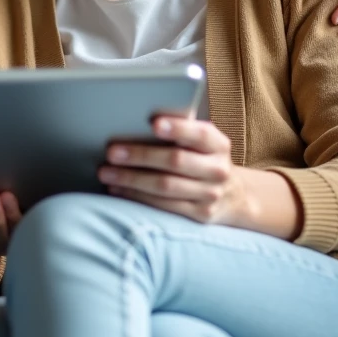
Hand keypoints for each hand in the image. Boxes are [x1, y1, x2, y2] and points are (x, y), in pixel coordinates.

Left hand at [98, 116, 241, 225]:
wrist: (231, 195)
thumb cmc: (202, 159)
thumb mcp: (200, 142)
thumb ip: (180, 131)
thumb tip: (136, 121)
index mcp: (218, 145)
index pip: (199, 134)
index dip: (178, 128)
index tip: (154, 124)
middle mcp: (218, 170)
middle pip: (175, 161)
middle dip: (140, 156)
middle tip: (111, 152)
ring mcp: (210, 195)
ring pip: (165, 187)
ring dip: (131, 179)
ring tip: (106, 172)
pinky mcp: (200, 215)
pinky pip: (163, 207)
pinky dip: (137, 197)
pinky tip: (118, 189)